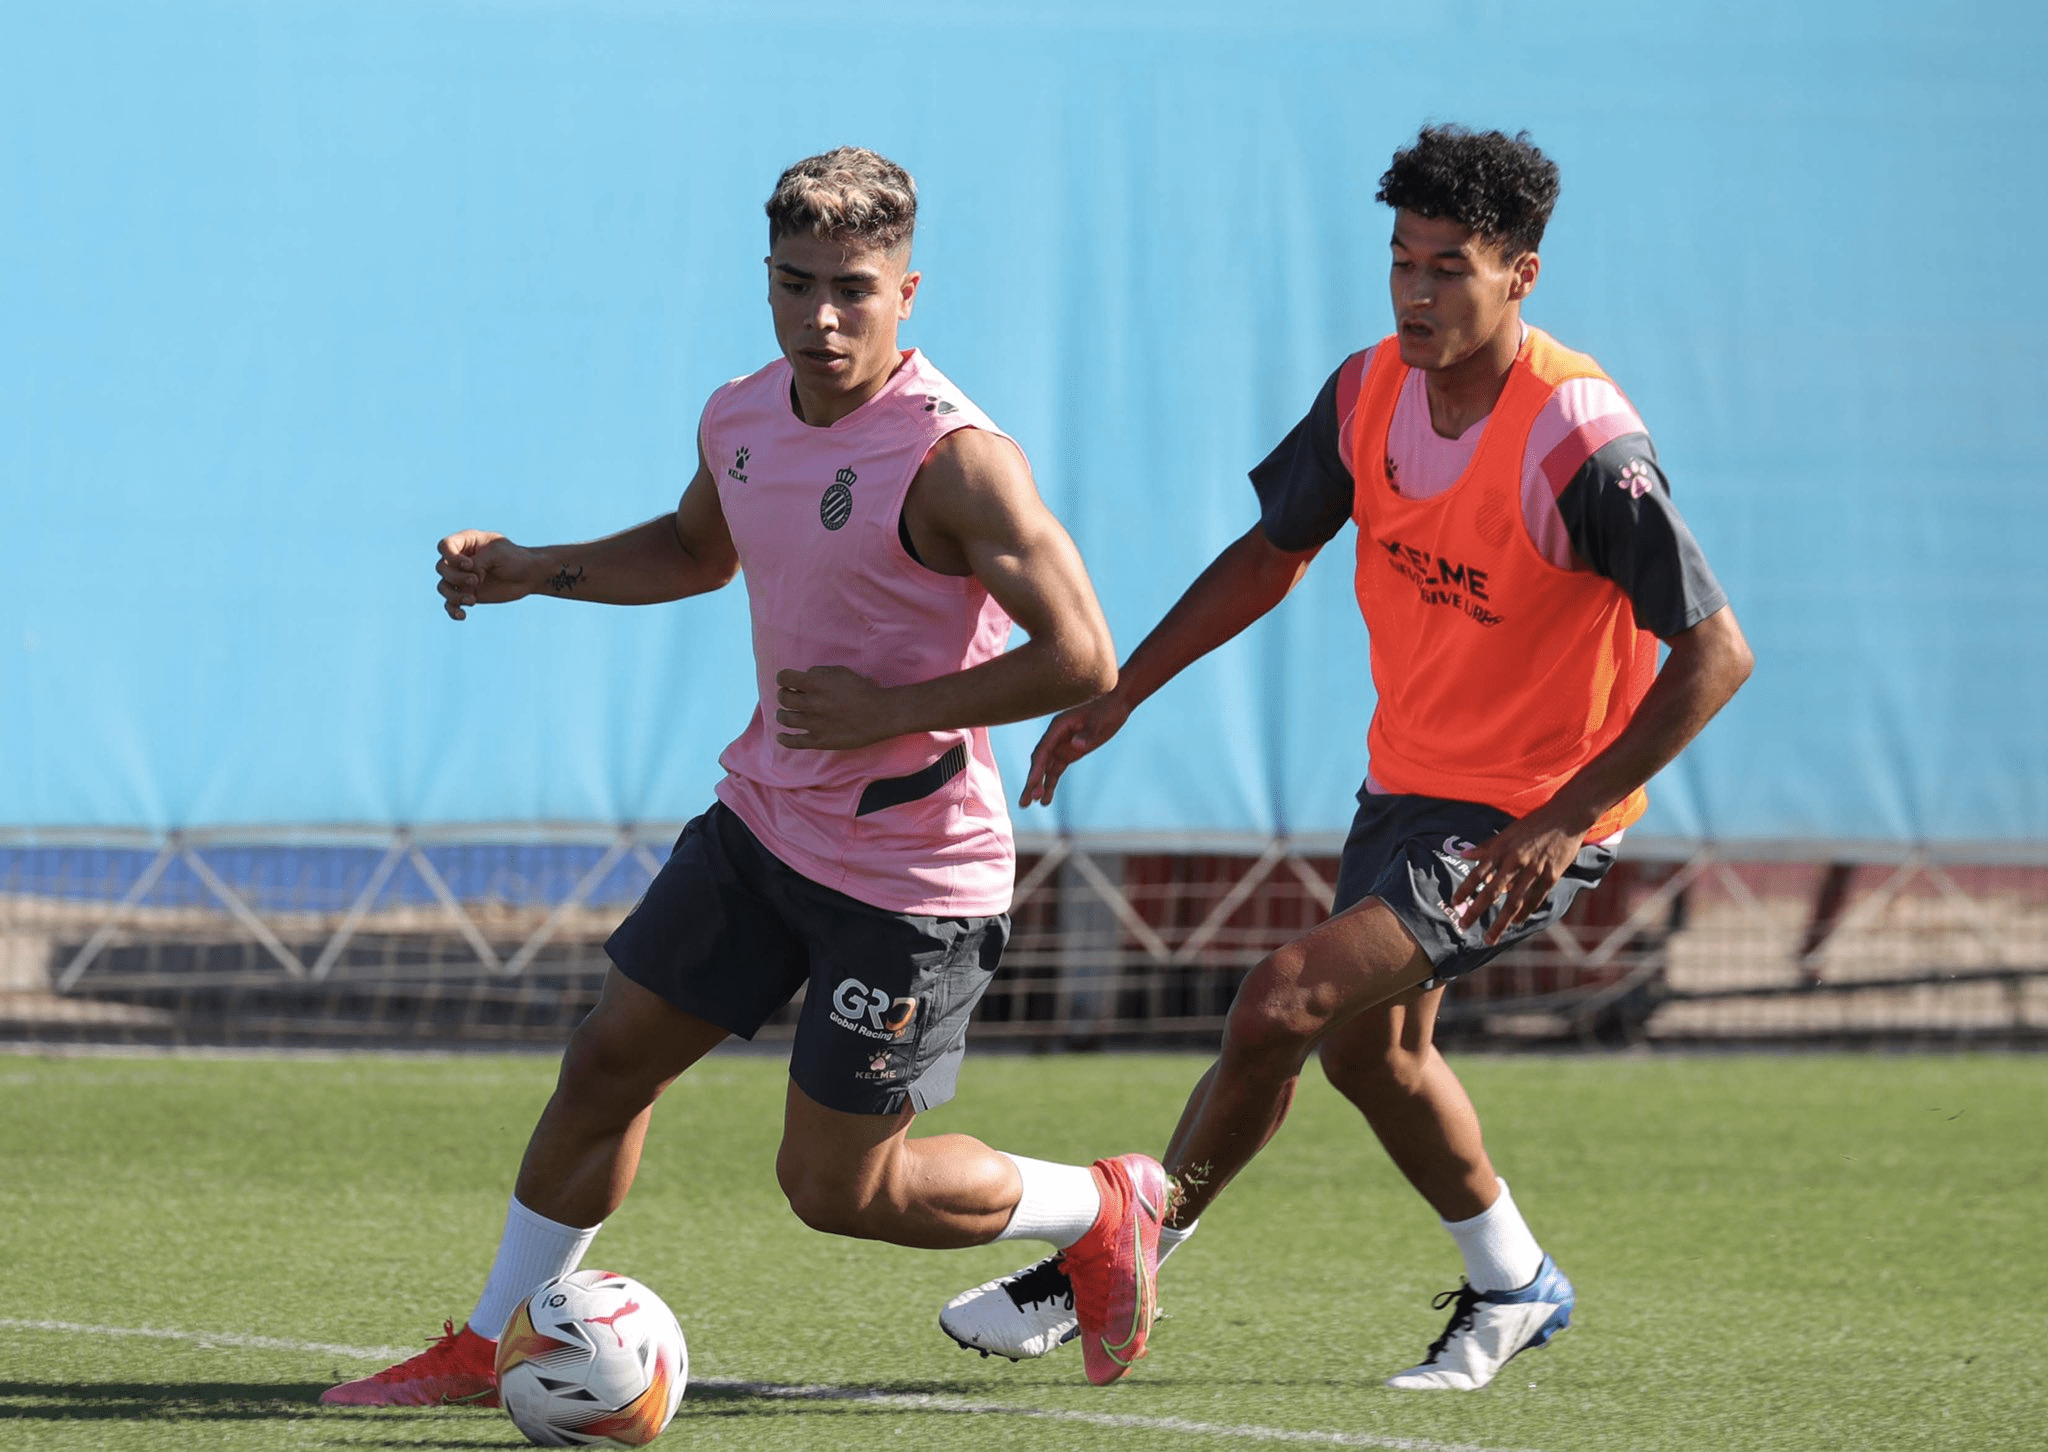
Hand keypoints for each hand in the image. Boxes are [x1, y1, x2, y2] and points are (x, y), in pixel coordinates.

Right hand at [437, 530, 543, 619]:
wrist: (530, 576)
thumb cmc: (516, 559)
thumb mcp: (497, 554)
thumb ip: (478, 563)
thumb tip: (469, 581)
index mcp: (467, 542)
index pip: (444, 546)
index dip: (452, 557)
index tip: (470, 565)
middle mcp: (460, 560)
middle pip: (441, 568)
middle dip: (456, 577)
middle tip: (476, 581)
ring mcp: (462, 577)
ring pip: (443, 587)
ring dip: (454, 595)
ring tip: (472, 600)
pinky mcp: (467, 594)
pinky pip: (450, 604)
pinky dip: (453, 610)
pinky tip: (463, 615)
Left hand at [774, 666, 900, 750]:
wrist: (880, 714)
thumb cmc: (863, 690)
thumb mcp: (841, 672)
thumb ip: (819, 673)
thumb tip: (804, 677)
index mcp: (816, 684)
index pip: (784, 678)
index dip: (783, 677)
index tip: (786, 680)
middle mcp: (811, 704)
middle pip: (783, 698)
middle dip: (784, 694)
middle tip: (788, 695)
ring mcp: (814, 724)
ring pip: (785, 719)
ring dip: (782, 714)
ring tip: (785, 713)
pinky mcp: (820, 741)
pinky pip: (795, 742)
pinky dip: (785, 739)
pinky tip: (781, 736)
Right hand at [1018, 693, 1131, 806]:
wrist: (1116, 703)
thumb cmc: (1107, 708)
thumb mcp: (1099, 720)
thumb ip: (1087, 733)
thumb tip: (1076, 745)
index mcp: (1058, 727)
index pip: (1043, 750)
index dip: (1036, 768)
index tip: (1032, 784)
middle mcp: (1055, 737)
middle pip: (1040, 762)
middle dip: (1032, 781)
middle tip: (1025, 802)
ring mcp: (1061, 746)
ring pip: (1045, 769)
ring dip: (1037, 786)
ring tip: (1026, 805)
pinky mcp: (1070, 753)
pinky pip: (1056, 771)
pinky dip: (1050, 784)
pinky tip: (1045, 800)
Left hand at [1447, 807, 1590, 944]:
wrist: (1566, 817)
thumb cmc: (1533, 823)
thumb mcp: (1507, 832)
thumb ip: (1486, 846)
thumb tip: (1463, 854)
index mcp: (1502, 849)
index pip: (1478, 873)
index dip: (1465, 889)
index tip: (1454, 903)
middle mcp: (1515, 861)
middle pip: (1492, 891)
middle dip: (1476, 910)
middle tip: (1463, 926)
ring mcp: (1534, 870)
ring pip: (1513, 901)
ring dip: (1500, 922)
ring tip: (1490, 937)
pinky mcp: (1551, 876)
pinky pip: (1535, 899)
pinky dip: (1524, 913)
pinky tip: (1515, 923)